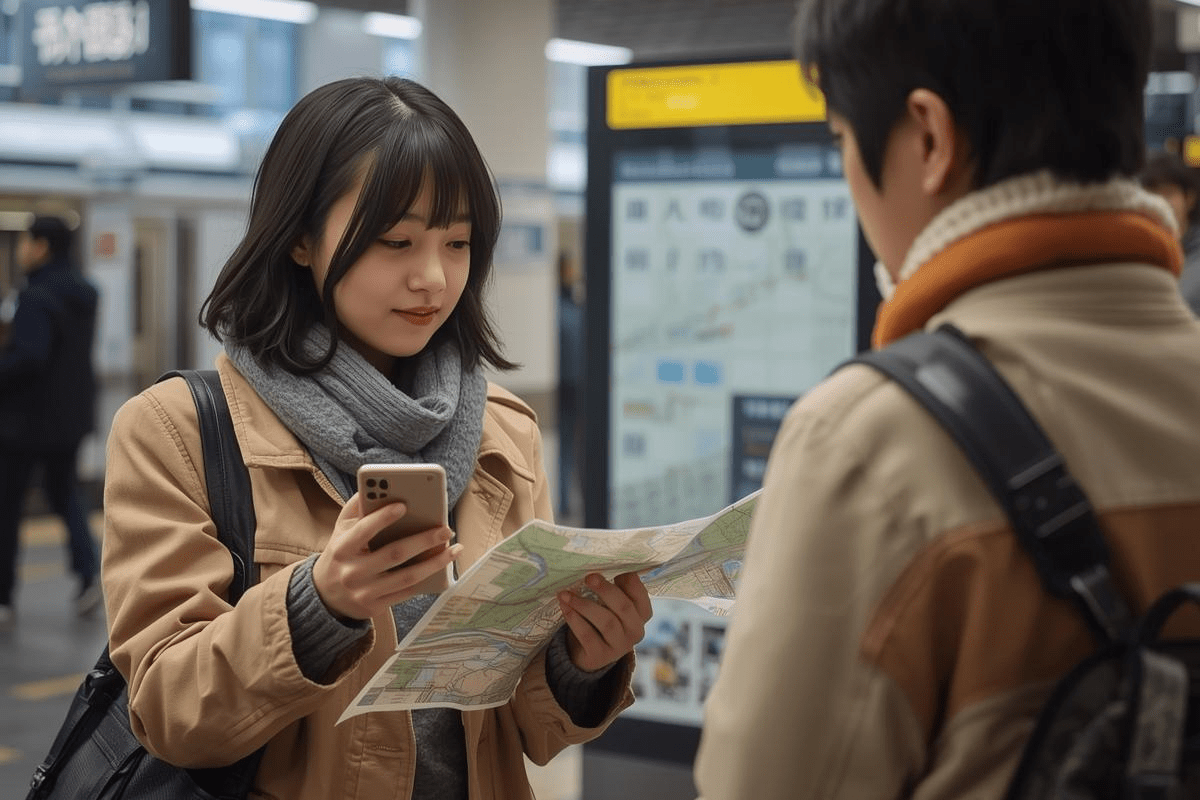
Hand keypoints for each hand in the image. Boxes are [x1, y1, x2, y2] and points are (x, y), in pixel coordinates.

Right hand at [312, 493, 461, 620]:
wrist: (325, 596)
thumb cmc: (341, 554)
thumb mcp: (341, 530)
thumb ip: (357, 507)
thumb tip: (378, 485)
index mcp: (341, 548)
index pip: (363, 531)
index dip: (383, 518)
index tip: (404, 504)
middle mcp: (352, 572)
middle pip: (394, 554)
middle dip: (424, 540)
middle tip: (446, 529)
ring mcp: (364, 592)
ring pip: (407, 577)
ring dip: (435, 562)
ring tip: (455, 549)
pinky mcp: (375, 607)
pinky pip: (407, 592)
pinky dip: (427, 578)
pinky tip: (442, 565)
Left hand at [557, 572, 652, 671]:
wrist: (586, 652)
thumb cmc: (601, 617)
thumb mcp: (611, 603)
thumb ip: (613, 588)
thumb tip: (601, 563)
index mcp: (642, 614)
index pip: (641, 595)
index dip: (628, 581)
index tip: (610, 567)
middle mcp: (635, 631)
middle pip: (624, 607)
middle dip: (605, 590)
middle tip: (589, 577)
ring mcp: (619, 646)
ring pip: (606, 622)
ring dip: (585, 605)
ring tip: (567, 594)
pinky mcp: (600, 656)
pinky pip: (588, 635)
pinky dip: (575, 619)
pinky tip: (564, 607)